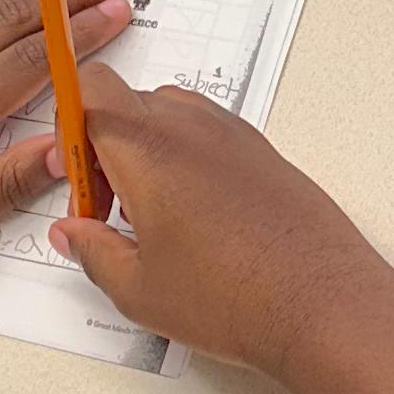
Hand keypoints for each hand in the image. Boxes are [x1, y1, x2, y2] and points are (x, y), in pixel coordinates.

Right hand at [52, 69, 382, 384]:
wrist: (324, 306)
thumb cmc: (237, 297)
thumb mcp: (139, 289)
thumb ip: (93, 252)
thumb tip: (72, 235)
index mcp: (146, 147)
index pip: (90, 87)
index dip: (69, 125)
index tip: (77, 177)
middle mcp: (190, 126)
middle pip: (127, 101)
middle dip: (105, 146)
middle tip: (110, 209)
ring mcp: (233, 135)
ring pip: (170, 115)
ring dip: (149, 150)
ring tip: (156, 218)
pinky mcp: (265, 153)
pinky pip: (209, 135)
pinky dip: (189, 160)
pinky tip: (199, 221)